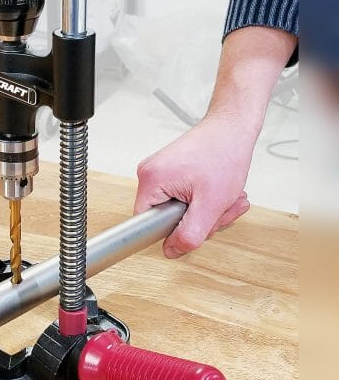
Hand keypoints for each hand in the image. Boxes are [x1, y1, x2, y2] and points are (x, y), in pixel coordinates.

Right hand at [134, 114, 251, 258]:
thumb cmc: (224, 154)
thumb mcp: (211, 204)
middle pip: (164, 218)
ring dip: (205, 210)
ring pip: (176, 209)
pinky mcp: (168, 171)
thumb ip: (189, 234)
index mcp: (150, 180)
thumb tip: (171, 251)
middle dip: (198, 220)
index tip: (194, 224)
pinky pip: (180, 198)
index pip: (147, 224)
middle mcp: (148, 174)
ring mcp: (158, 171)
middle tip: (220, 208)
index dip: (172, 232)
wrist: (232, 128)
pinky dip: (202, 200)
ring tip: (225, 197)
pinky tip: (218, 192)